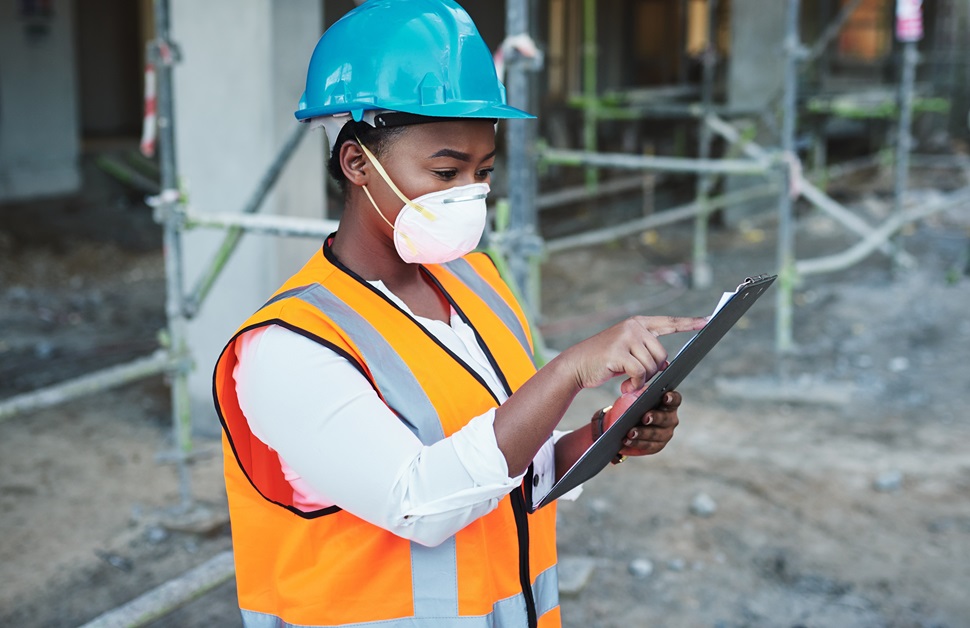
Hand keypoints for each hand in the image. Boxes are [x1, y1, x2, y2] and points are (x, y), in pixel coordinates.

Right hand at [560, 316, 706, 393]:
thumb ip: (646, 353)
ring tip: (626, 381)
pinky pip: (639, 373)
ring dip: (641, 379)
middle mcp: (633, 326)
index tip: (707, 321)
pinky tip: (623, 386)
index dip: (689, 323)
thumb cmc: (603, 361)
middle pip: (661, 353)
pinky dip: (634, 384)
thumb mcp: (627, 352)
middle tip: (634, 377)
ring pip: (652, 365)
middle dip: (652, 370)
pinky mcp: (618, 352)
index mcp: (638, 323)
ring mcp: (625, 337)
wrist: (576, 365)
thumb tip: (667, 365)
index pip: (668, 322)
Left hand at [604, 389, 682, 457]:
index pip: (675, 400)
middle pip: (665, 418)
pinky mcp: (657, 446)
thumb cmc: (635, 405)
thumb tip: (630, 387)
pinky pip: (648, 446)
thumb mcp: (635, 394)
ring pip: (656, 434)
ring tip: (630, 433)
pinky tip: (626, 441)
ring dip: (643, 434)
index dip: (672, 398)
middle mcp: (671, 419)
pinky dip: (637, 444)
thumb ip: (635, 389)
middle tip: (644, 418)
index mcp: (669, 404)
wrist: (629, 422)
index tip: (665, 397)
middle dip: (655, 418)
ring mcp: (665, 434)